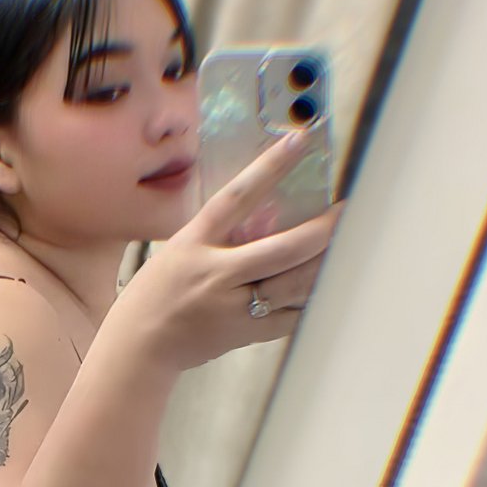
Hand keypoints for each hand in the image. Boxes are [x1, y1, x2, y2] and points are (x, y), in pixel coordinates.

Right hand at [129, 132, 343, 370]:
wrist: (140, 345)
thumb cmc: (158, 292)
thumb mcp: (181, 250)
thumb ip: (221, 234)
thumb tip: (273, 217)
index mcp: (195, 242)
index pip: (238, 196)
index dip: (271, 166)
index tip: (299, 141)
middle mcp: (216, 272)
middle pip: (283, 249)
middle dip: (322, 231)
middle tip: (346, 212)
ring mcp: (232, 306)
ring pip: (294, 284)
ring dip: (324, 265)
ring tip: (346, 246)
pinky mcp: (244, 334)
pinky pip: (291, 316)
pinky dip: (310, 300)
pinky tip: (324, 286)